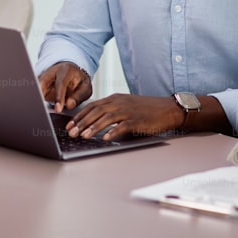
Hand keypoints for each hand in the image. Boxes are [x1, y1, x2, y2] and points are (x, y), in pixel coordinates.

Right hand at [37, 62, 92, 112]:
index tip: (58, 109)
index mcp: (65, 70)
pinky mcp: (37, 86)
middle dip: (40, 95)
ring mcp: (43, 78)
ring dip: (36, 99)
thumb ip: (78, 96)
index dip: (58, 97)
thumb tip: (69, 105)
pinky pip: (34, 93)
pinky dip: (35, 102)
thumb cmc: (79, 81)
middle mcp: (51, 72)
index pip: (60, 83)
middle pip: (41, 82)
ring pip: (35, 88)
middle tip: (41, 109)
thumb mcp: (85, 87)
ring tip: (37, 112)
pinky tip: (36, 110)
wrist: (72, 74)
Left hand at [66, 94, 182, 140]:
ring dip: (93, 127)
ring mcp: (128, 110)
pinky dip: (112, 132)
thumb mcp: (126, 106)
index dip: (80, 115)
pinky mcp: (137, 120)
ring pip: (106, 117)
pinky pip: (122, 126)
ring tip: (83, 136)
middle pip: (96, 111)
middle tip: (71, 132)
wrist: (167, 109)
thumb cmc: (146, 110)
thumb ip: (112, 111)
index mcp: (115, 98)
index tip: (70, 124)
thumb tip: (95, 123)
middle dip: (82, 122)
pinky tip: (104, 138)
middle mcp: (119, 102)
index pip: (92, 106)